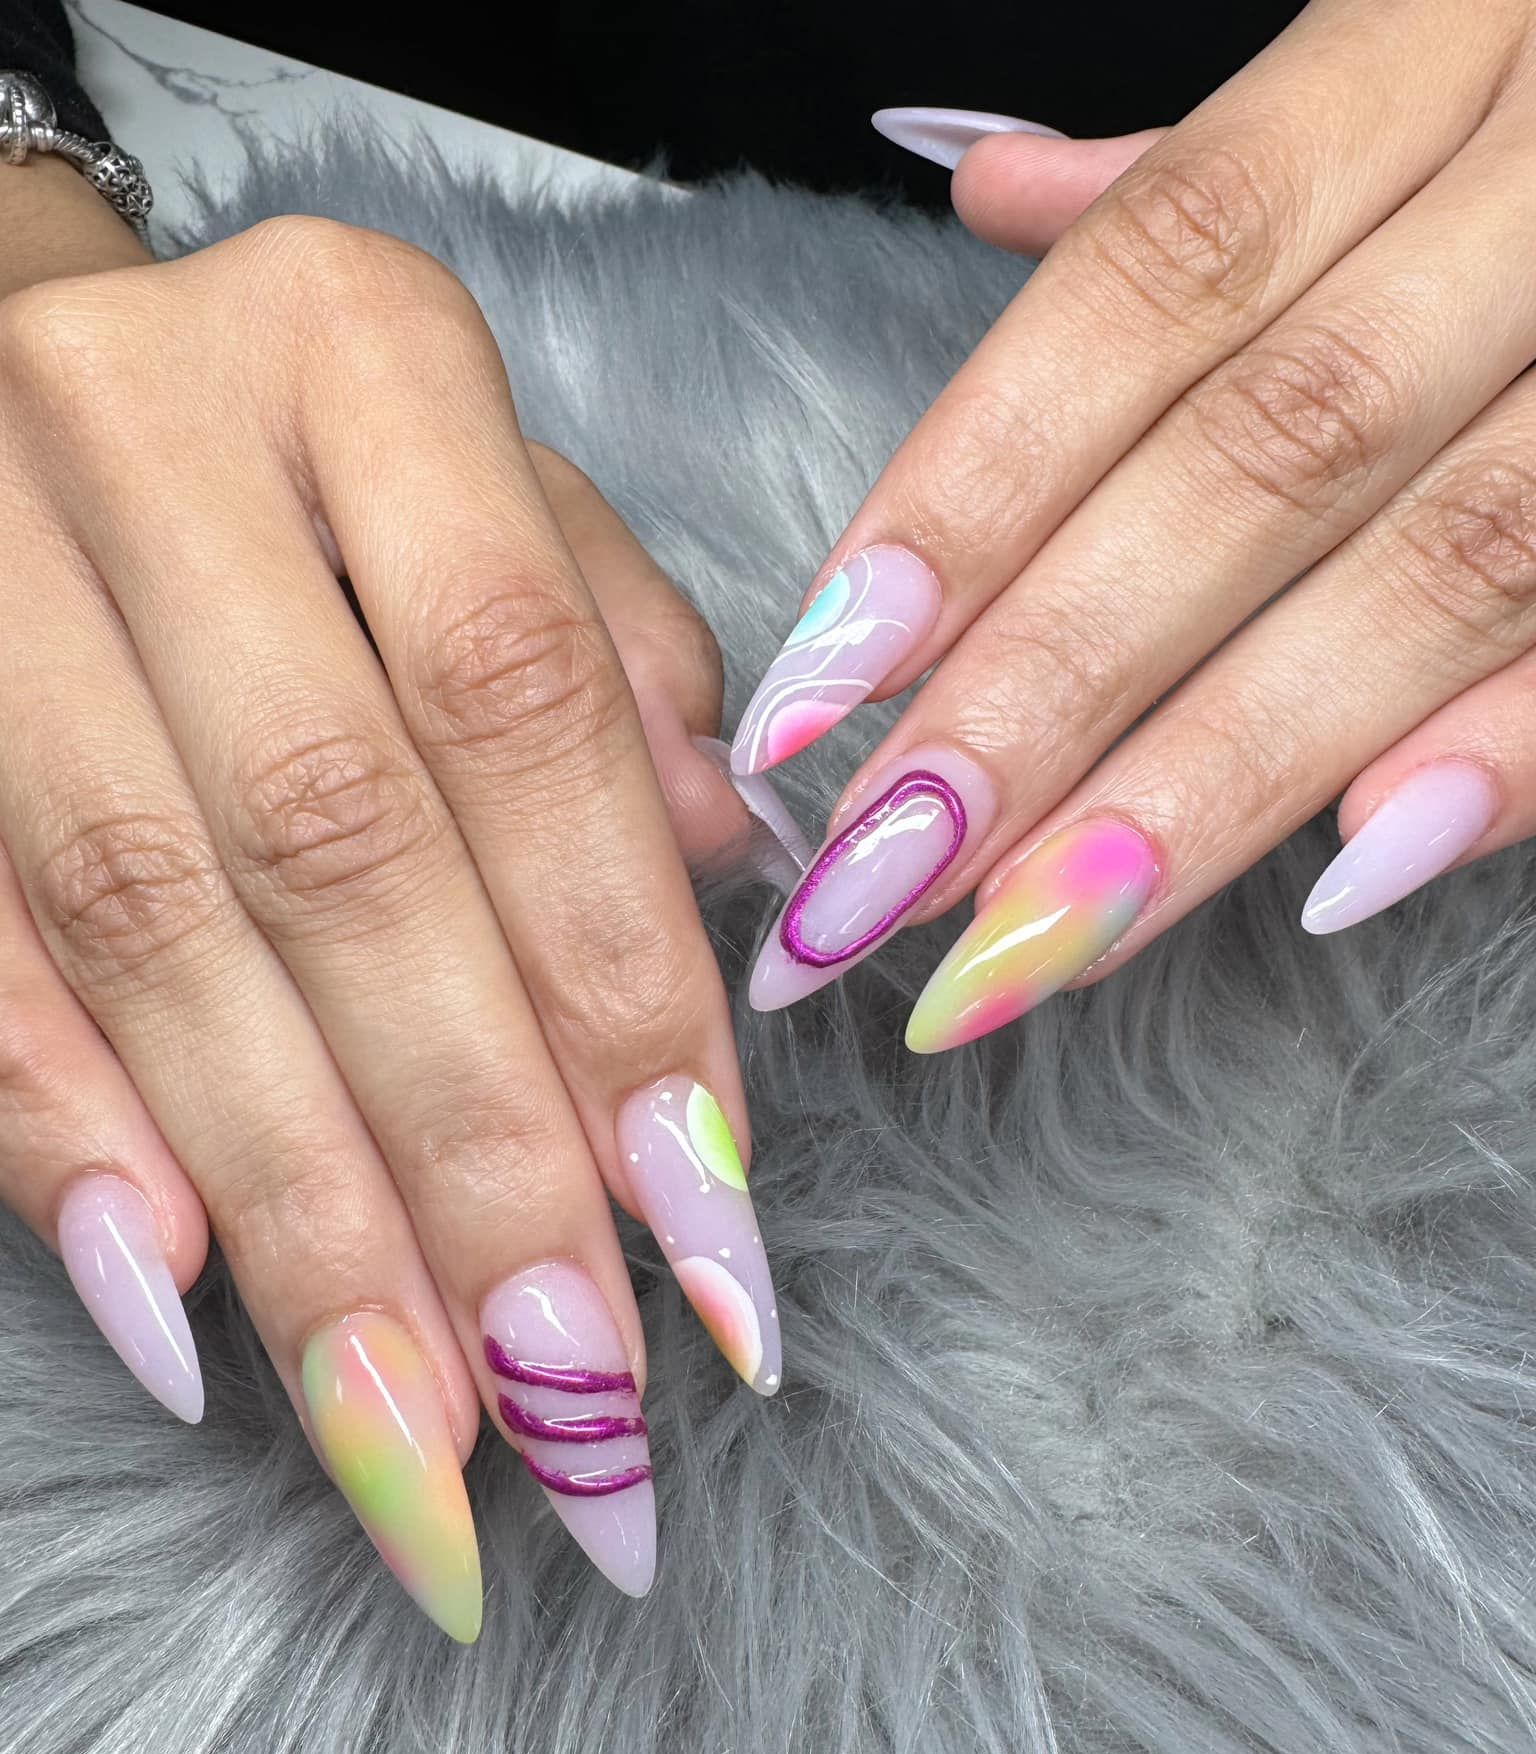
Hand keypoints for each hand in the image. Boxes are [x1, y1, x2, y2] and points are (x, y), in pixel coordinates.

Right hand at [0, 210, 782, 1633]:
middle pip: (340, 846)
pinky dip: (61, 1133)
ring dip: (294, 1206)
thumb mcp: (477, 478)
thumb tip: (729, 856)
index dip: (619, 979)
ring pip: (148, 925)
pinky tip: (180, 1312)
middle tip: (580, 1390)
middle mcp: (147, 434)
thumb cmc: (288, 440)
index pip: (528, 709)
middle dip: (471, 1149)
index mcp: (359, 357)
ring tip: (416, 1431)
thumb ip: (609, 650)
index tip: (709, 1220)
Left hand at [733, 1, 1535, 1051]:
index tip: (816, 689)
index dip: (974, 488)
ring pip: (1445, 561)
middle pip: (1268, 453)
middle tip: (883, 879)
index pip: (1157, 280)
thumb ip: (1223, 166)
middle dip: (1055, 684)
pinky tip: (1351, 871)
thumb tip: (996, 203)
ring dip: (1225, 771)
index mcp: (1439, 37)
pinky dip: (1518, 745)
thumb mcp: (1419, 45)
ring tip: (1043, 937)